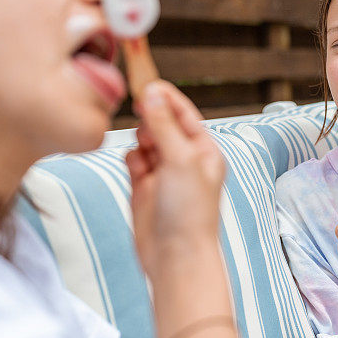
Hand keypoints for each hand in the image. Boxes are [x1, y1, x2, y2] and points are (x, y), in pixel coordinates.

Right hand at [125, 81, 225, 277]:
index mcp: (205, 150)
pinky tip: (136, 169)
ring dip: (141, 139)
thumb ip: (163, 124)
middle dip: (151, 119)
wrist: (175, 256)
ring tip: (146, 156)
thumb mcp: (179, 160)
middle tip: (143, 121)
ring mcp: (163, 172)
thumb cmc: (190, 212)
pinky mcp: (143, 186)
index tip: (145, 81)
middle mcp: (185, 159)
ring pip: (145, 139)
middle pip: (162, 122)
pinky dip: (132, 158)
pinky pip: (134, 158)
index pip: (183, 113)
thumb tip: (152, 92)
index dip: (165, 97)